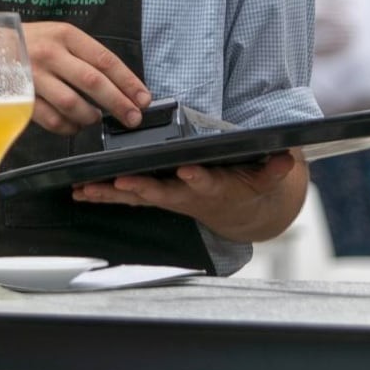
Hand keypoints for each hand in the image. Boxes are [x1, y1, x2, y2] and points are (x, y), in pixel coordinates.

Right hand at [21, 22, 149, 135]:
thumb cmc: (29, 43)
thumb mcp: (57, 36)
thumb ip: (84, 56)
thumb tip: (119, 85)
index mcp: (65, 35)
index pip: (105, 60)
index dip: (128, 82)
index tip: (143, 98)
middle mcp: (50, 54)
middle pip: (93, 82)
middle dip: (118, 103)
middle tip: (133, 118)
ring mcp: (34, 76)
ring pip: (72, 104)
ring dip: (90, 116)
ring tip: (94, 118)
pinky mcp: (21, 97)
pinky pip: (52, 119)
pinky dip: (68, 127)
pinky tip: (73, 126)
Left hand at [72, 151, 306, 243]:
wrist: (237, 212)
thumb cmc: (246, 187)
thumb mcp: (266, 179)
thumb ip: (275, 169)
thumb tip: (289, 157)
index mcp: (214, 188)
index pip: (206, 183)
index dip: (197, 179)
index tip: (188, 172)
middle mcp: (186, 195)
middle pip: (161, 193)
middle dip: (140, 188)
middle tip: (121, 183)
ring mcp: (167, 197)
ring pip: (136, 196)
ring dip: (111, 194)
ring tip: (86, 189)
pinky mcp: (154, 196)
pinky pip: (125, 197)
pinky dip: (103, 194)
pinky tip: (79, 192)